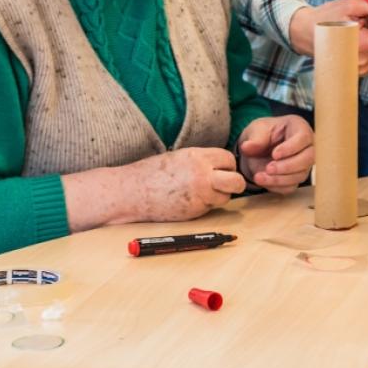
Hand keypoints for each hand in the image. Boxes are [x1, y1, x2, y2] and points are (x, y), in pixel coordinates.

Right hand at [126, 147, 245, 222]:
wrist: (131, 192)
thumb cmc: (152, 173)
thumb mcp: (180, 157)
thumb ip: (201, 160)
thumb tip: (220, 165)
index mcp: (198, 156)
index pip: (229, 159)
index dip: (227, 166)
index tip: (221, 170)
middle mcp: (202, 174)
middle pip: (236, 180)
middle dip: (234, 183)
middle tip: (224, 185)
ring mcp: (199, 194)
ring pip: (226, 197)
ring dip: (219, 196)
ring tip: (202, 194)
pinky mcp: (194, 211)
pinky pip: (210, 208)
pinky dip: (205, 206)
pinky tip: (189, 201)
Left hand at [236, 115, 314, 194]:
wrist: (258, 150)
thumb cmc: (262, 134)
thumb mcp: (256, 129)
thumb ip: (254, 137)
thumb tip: (247, 146)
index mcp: (299, 128)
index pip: (303, 138)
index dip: (291, 148)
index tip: (274, 154)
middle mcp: (307, 146)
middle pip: (308, 158)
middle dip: (287, 166)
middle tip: (268, 168)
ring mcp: (304, 164)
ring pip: (300, 175)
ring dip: (279, 179)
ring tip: (259, 177)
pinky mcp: (296, 178)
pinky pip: (291, 186)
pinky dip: (276, 186)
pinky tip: (263, 181)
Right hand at [289, 0, 367, 74]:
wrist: (304, 33)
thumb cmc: (327, 17)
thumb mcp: (353, 5)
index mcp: (363, 45)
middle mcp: (362, 61)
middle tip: (361, 24)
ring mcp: (358, 70)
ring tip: (354, 33)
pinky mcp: (355, 73)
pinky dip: (366, 49)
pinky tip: (351, 42)